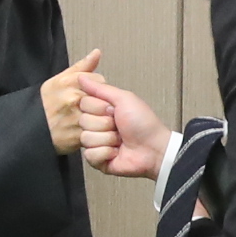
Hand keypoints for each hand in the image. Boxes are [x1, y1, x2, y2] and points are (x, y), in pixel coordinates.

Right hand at [40, 50, 102, 156]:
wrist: (28, 129)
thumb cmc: (45, 104)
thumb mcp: (59, 80)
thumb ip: (82, 67)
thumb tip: (97, 52)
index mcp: (69, 83)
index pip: (100, 81)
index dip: (98, 88)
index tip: (91, 94)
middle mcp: (72, 99)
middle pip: (104, 100)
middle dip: (103, 107)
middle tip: (96, 111)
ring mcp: (75, 119)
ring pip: (104, 119)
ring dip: (104, 124)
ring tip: (95, 124)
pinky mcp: (77, 137)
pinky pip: (98, 136)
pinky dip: (98, 137)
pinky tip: (91, 134)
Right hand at [73, 64, 175, 179]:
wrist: (154, 148)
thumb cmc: (144, 123)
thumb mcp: (124, 99)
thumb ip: (100, 88)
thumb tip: (82, 77)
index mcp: (101, 110)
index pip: (83, 104)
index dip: (98, 108)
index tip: (113, 110)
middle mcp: (97, 126)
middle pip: (83, 121)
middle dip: (104, 124)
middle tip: (118, 127)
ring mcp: (96, 143)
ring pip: (86, 138)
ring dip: (107, 139)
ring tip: (120, 140)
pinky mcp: (97, 160)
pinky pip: (90, 155)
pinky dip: (106, 153)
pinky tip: (116, 152)